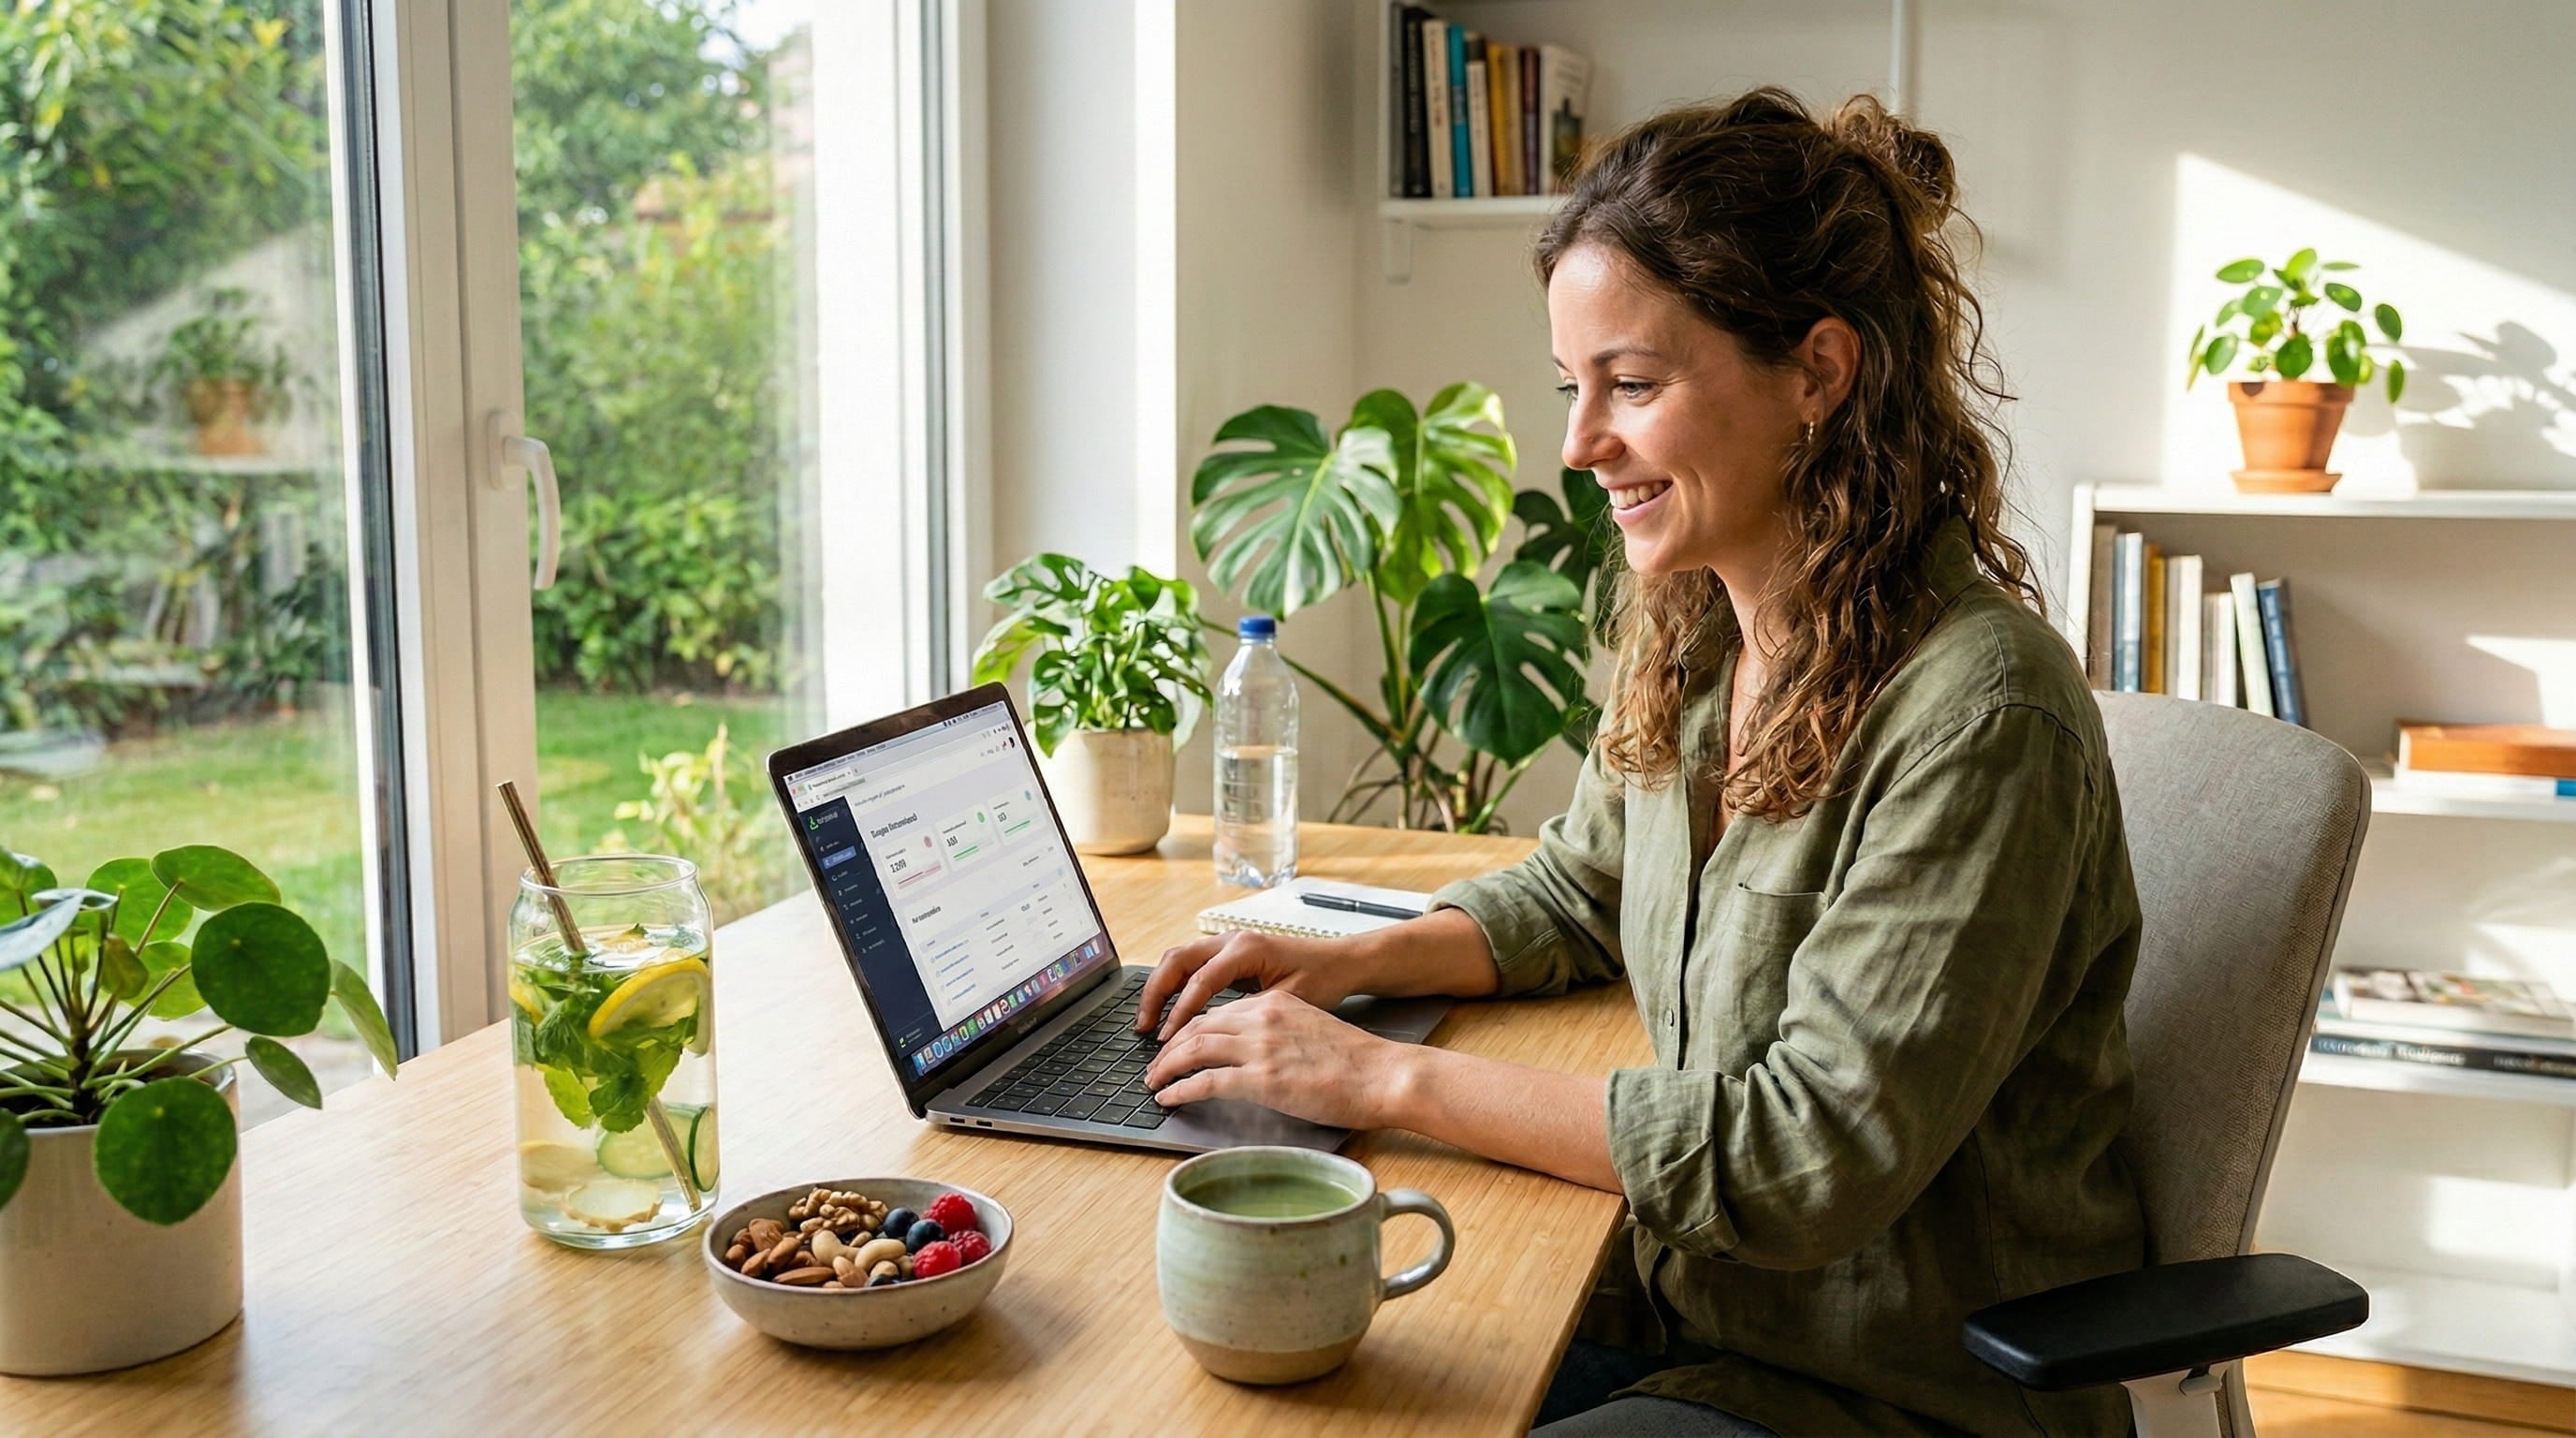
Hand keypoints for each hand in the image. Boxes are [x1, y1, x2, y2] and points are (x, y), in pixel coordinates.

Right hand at [1134, 928, 1370, 1037]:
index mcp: (1246, 948)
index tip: (1166, 1040)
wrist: (1342, 961)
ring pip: (1179, 960)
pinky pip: (1191, 965)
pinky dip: (1175, 987)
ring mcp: (1228, 942)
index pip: (1200, 981)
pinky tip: (1170, 1012)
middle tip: (1144, 1028)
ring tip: (1149, 1022)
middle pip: (1176, 961)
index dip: (1180, 1013)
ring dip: (1161, 989)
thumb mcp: (1287, 1001)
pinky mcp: (1229, 952)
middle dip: (1155, 995)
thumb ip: (1249, 1014)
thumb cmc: (1322, 979)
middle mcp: (1231, 939)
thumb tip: (1214, 1037)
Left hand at [1144, 989, 1406, 1130]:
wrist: (1384, 1075)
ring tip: (1154, 1083)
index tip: (1176, 1047)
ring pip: (1193, 1049)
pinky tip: (1169, 1098)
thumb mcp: (1312, 1030)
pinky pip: (1205, 1081)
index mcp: (1275, 1004)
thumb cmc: (1358, 1062)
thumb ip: (1280, 1034)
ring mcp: (1260, 1048)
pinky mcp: (1262, 1079)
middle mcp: (1262, 1018)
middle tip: (1155, 1066)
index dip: (1189, 1030)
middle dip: (1169, 1048)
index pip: (1217, 1012)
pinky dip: (1180, 1090)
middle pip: (1197, 1026)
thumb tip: (1256, 1056)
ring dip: (1166, 1067)